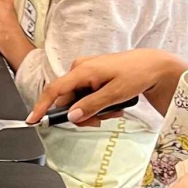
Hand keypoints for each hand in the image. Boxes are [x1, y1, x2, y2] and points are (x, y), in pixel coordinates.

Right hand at [28, 49, 187, 125]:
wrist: (154, 66)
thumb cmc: (137, 73)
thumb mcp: (115, 94)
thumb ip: (91, 106)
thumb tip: (72, 116)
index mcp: (82, 70)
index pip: (54, 90)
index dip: (42, 106)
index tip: (33, 120)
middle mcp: (80, 69)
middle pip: (68, 100)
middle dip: (82, 114)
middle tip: (101, 120)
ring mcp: (86, 73)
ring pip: (78, 101)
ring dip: (92, 111)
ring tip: (113, 111)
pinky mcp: (92, 77)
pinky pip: (85, 96)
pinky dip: (96, 105)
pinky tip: (112, 106)